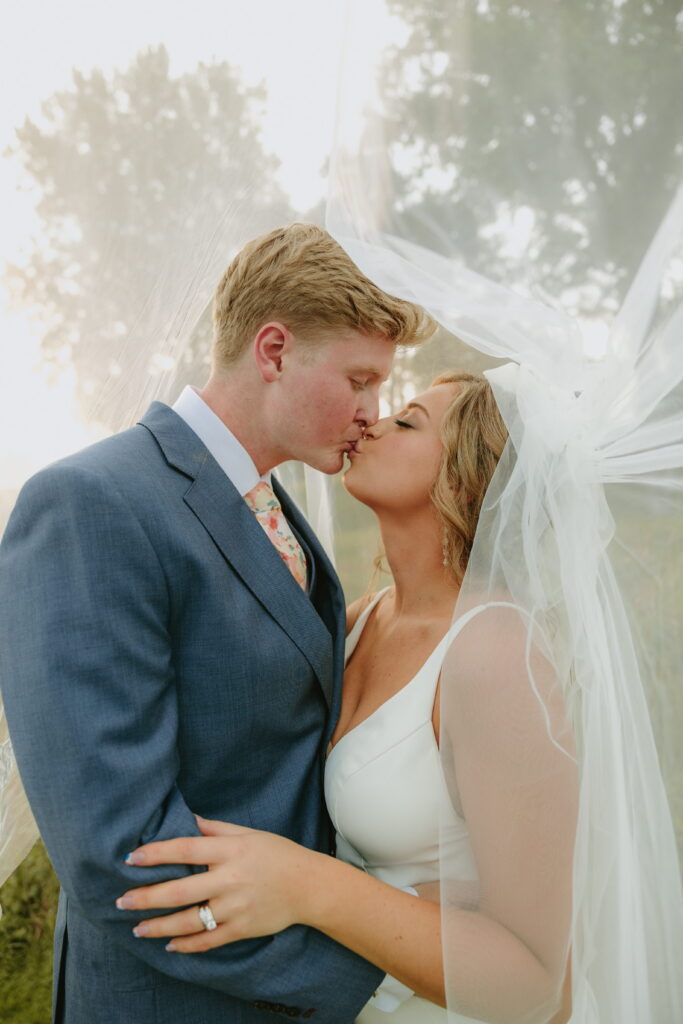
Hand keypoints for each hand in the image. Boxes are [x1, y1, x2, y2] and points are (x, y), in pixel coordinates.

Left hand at [116, 817, 318, 952]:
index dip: (156, 854)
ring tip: (137, 928)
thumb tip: (188, 820)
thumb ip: (216, 829)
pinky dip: (186, 945)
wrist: (309, 886)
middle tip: (121, 902)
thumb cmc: (277, 854)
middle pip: (180, 891)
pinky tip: (168, 944)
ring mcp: (236, 907)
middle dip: (146, 897)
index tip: (130, 858)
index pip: (186, 850)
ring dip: (159, 926)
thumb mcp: (249, 834)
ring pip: (190, 920)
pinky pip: (209, 940)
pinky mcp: (243, 928)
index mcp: (231, 851)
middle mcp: (231, 879)